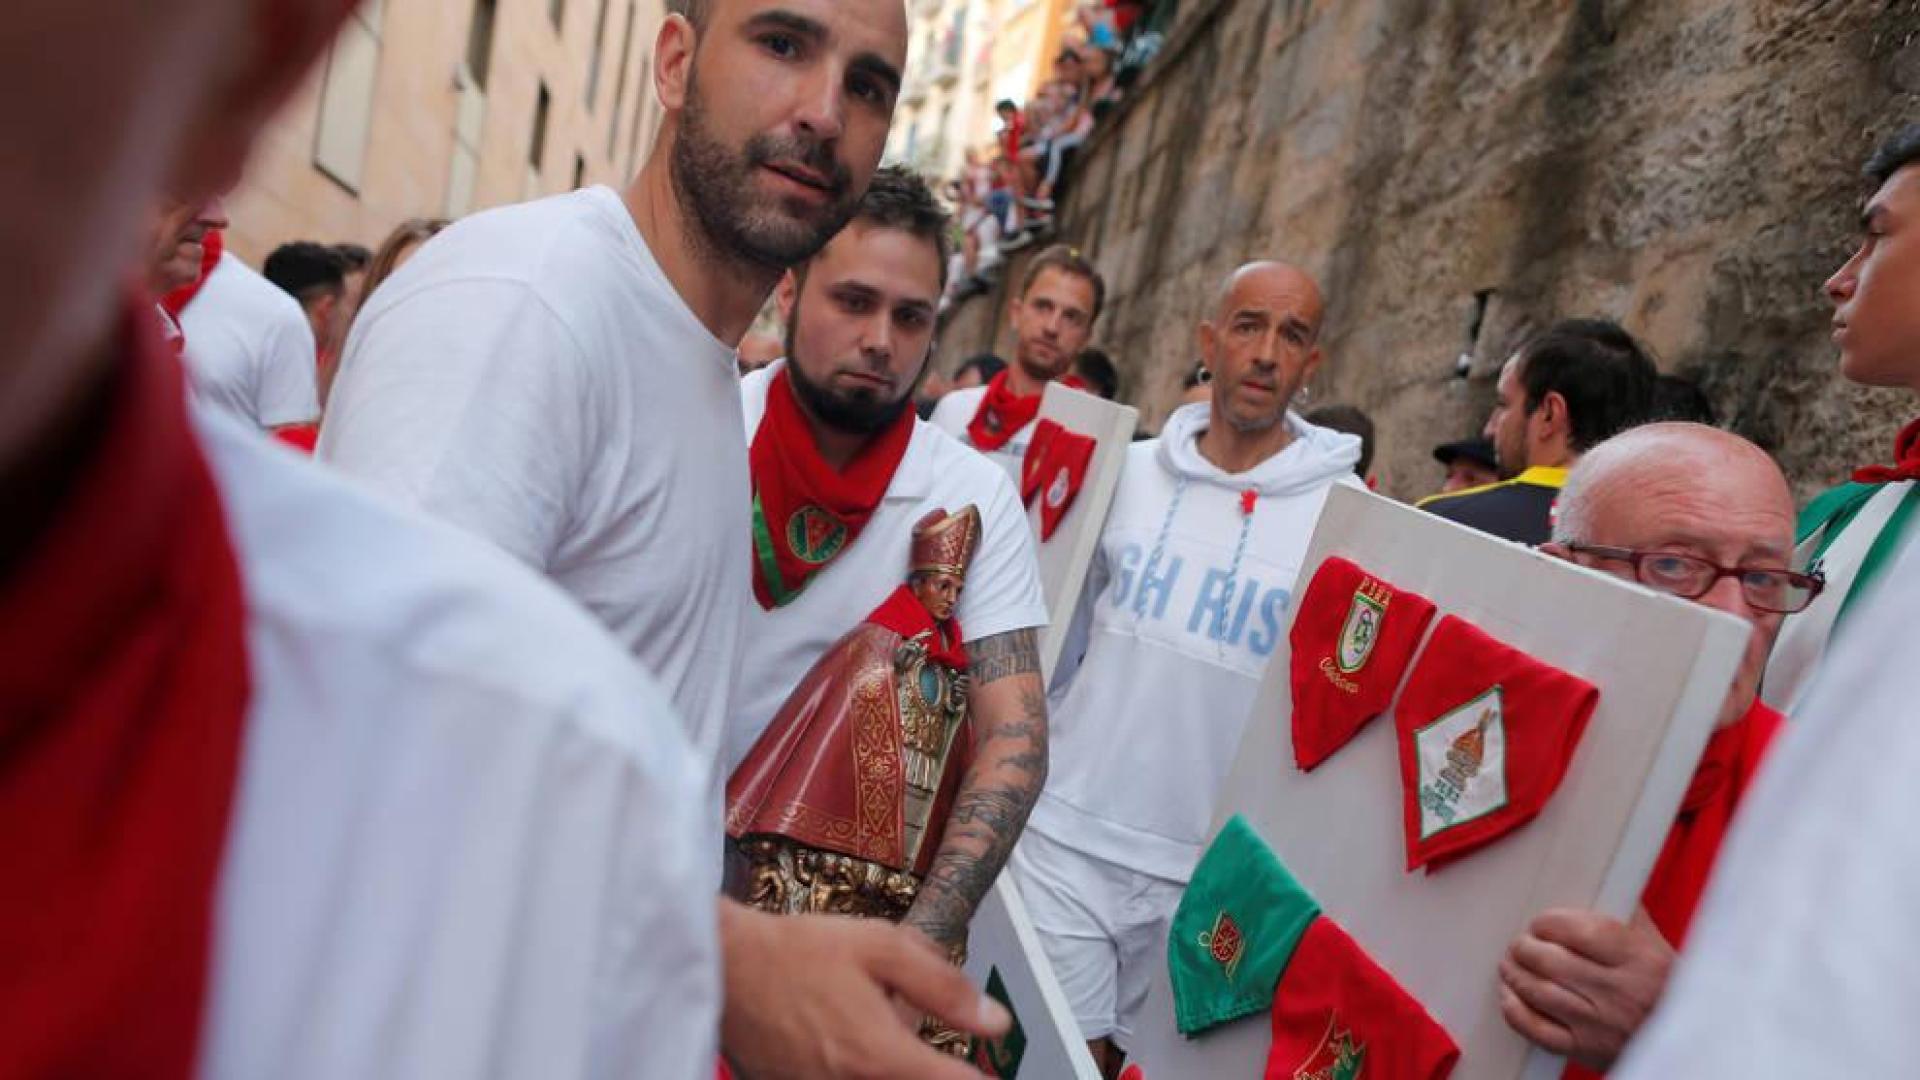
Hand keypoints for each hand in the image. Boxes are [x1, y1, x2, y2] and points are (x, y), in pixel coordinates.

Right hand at [718, 900, 1009, 1079]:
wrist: (724, 968)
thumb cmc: (800, 952)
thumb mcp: (880, 948)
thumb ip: (942, 987)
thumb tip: (994, 1021)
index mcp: (883, 1056)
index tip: (990, 1071)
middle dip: (930, 1068)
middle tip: (920, 1037)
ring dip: (895, 1067)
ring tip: (873, 1031)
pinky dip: (861, 1069)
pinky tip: (844, 1039)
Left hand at [1498, 907, 1673, 1071]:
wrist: (1688, 1047)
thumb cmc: (1669, 993)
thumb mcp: (1660, 950)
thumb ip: (1630, 917)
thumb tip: (1607, 881)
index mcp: (1640, 960)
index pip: (1579, 931)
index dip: (1549, 923)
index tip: (1541, 923)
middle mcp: (1620, 993)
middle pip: (1550, 961)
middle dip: (1525, 947)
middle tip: (1521, 942)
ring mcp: (1600, 1024)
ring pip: (1538, 991)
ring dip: (1514, 973)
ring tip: (1510, 963)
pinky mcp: (1585, 1050)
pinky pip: (1536, 1028)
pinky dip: (1514, 1009)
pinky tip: (1511, 995)